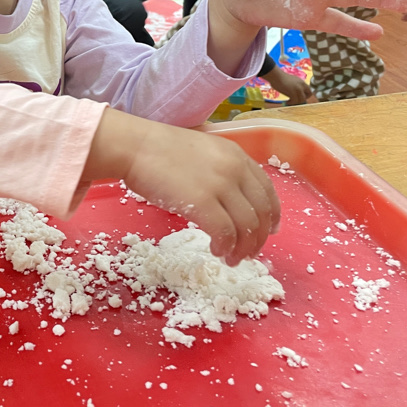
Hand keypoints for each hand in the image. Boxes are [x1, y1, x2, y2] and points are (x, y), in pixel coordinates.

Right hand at [124, 121, 280, 265]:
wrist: (134, 147)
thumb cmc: (158, 151)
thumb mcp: (202, 153)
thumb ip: (221, 172)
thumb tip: (227, 202)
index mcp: (236, 155)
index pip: (267, 190)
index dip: (272, 214)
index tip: (269, 230)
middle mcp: (234, 169)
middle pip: (261, 211)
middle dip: (258, 238)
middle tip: (249, 253)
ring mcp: (219, 185)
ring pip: (246, 226)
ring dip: (243, 248)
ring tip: (232, 259)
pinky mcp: (202, 202)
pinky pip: (224, 232)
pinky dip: (225, 247)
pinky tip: (217, 251)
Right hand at [262, 65, 312, 104]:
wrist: (275, 76)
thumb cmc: (280, 78)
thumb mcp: (291, 82)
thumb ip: (295, 87)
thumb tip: (294, 95)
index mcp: (302, 82)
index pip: (309, 91)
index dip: (305, 96)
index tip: (299, 98)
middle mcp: (302, 85)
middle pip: (307, 96)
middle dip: (301, 100)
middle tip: (294, 102)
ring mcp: (298, 89)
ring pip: (301, 100)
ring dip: (295, 103)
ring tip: (288, 102)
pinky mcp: (293, 92)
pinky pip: (295, 101)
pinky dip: (290, 103)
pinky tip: (286, 102)